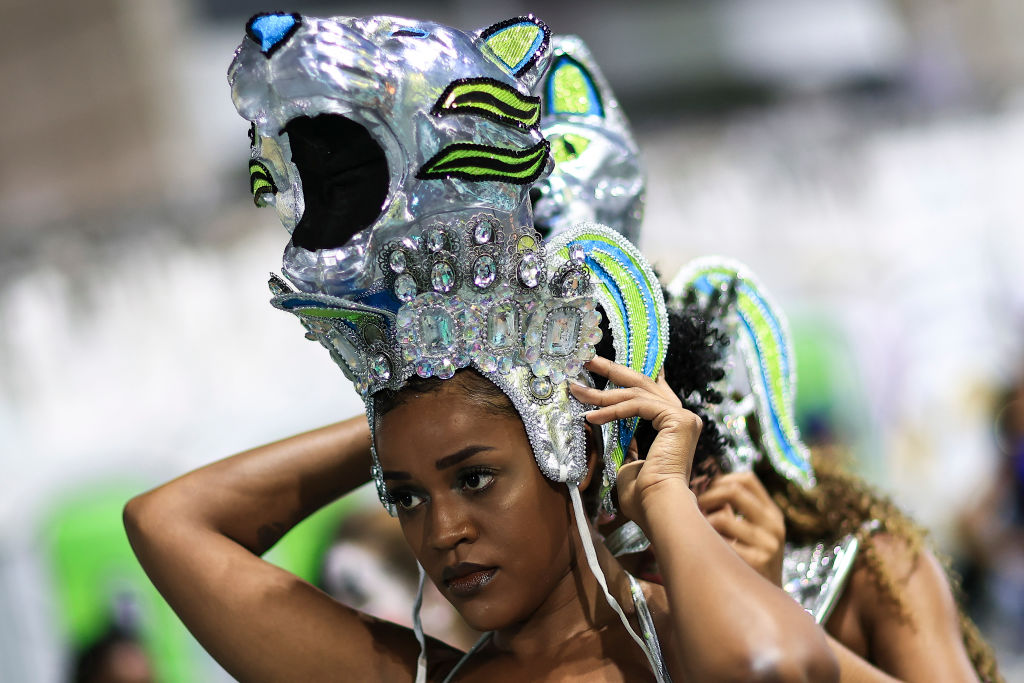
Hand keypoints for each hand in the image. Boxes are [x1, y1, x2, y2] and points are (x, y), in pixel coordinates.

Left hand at [568, 356, 701, 527]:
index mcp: (674, 426)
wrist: (657, 506)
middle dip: (614, 370)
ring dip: (603, 393)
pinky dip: (613, 410)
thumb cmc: (643, 494)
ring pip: (637, 394)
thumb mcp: (630, 461)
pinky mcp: (678, 419)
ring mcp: (683, 417)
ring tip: (578, 390)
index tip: (615, 363)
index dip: (633, 375)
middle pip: (644, 384)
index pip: (653, 392)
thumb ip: (627, 442)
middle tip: (590, 360)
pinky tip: (592, 416)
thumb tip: (608, 428)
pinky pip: (638, 405)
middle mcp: (683, 418)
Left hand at [697, 471, 784, 584]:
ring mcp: (767, 544)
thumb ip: (737, 511)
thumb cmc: (750, 563)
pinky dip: (708, 544)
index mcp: (772, 513)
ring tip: (701, 534)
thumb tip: (702, 487)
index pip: (747, 478)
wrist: (768, 604)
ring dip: (704, 523)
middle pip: (733, 490)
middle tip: (696, 509)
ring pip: (722, 518)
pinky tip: (708, 552)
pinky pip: (720, 543)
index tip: (707, 491)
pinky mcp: (757, 563)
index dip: (721, 480)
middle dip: (707, 496)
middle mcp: (773, 525)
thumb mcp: (754, 533)